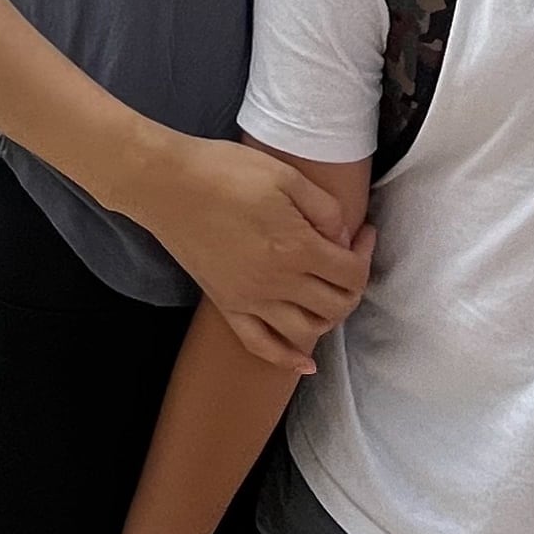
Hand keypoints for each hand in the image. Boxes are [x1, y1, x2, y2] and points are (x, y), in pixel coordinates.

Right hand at [140, 137, 372, 373]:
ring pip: (306, 331)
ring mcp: (250, 300)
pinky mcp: (226, 305)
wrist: (167, 185)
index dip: (366, 253)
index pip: (352, 272)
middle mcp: (277, 283)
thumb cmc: (225, 171)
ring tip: (330, 293)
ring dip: (329, 318)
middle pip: (336, 306)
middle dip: (354, 285)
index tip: (363, 233)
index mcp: (297, 248)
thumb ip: (325, 210)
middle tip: (351, 259)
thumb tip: (343, 238)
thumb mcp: (287, 176)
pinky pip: (260, 345)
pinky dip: (286, 359)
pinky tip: (305, 362)